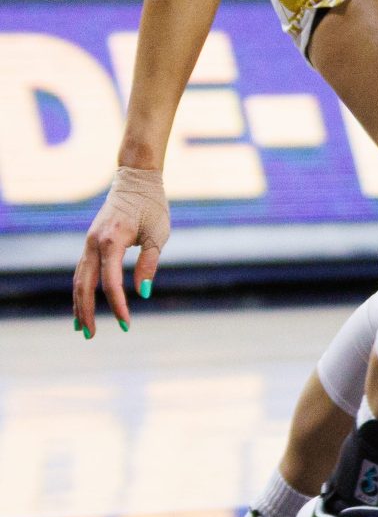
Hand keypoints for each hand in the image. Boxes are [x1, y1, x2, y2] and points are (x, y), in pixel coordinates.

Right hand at [74, 165, 167, 336]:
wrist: (135, 181)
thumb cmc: (152, 207)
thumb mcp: (159, 234)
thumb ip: (149, 264)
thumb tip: (143, 293)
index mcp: (111, 241)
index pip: (110, 282)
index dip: (118, 304)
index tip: (126, 323)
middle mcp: (94, 243)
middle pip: (84, 285)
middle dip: (86, 311)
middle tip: (91, 335)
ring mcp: (88, 243)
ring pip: (78, 279)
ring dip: (79, 304)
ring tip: (82, 327)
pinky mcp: (90, 243)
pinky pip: (82, 271)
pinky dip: (81, 290)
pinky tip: (83, 305)